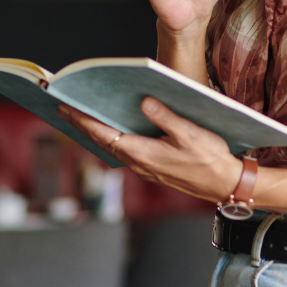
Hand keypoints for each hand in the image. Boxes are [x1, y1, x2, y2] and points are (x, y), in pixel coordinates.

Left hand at [56, 97, 242, 202]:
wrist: (224, 184)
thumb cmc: (210, 159)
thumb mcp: (190, 133)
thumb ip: (165, 116)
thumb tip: (144, 102)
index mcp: (143, 152)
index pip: (104, 133)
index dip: (83, 120)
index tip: (65, 107)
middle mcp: (139, 162)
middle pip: (102, 141)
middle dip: (81, 124)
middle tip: (61, 108)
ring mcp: (144, 167)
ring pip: (111, 147)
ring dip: (95, 132)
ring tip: (80, 116)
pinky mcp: (152, 167)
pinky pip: (123, 151)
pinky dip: (111, 138)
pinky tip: (111, 129)